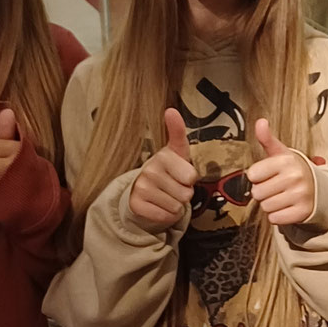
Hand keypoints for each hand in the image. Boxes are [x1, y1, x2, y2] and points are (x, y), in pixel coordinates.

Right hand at [129, 109, 195, 227]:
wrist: (144, 190)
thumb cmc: (169, 170)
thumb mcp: (178, 152)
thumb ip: (178, 132)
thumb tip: (171, 110)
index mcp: (164, 155)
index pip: (190, 176)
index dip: (190, 178)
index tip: (181, 172)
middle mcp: (150, 169)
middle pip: (186, 194)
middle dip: (184, 193)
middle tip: (175, 186)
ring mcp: (142, 187)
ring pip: (176, 206)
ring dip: (176, 205)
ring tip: (167, 195)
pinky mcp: (137, 204)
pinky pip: (165, 216)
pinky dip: (166, 215)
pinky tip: (159, 205)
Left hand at [248, 118, 317, 226]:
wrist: (317, 187)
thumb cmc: (293, 170)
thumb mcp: (280, 153)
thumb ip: (267, 139)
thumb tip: (260, 122)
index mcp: (286, 160)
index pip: (252, 175)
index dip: (258, 177)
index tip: (269, 174)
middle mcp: (295, 176)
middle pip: (257, 193)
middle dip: (264, 192)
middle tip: (276, 187)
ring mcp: (300, 194)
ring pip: (266, 207)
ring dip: (271, 205)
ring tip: (282, 196)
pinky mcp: (303, 211)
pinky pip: (275, 219)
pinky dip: (278, 216)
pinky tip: (287, 207)